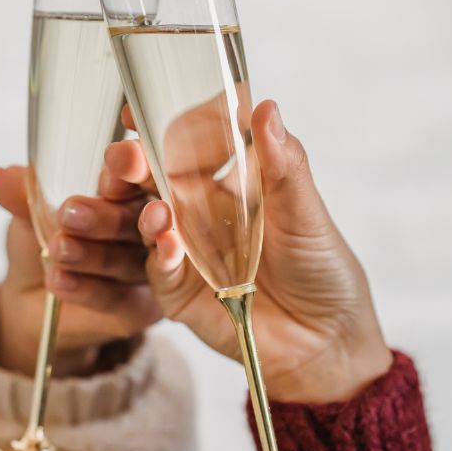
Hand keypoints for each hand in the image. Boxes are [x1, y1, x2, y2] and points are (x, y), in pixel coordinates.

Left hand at [0, 166, 161, 375]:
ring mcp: (149, 272)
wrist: (26, 296)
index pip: (141, 175)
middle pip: (140, 220)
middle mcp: (148, 230)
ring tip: (57, 249)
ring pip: (127, 261)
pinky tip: (58, 280)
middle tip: (71, 213)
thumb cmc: (41, 240)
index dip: (131, 169)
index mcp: (131, 192)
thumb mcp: (30, 212)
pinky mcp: (140, 309)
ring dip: (92, 255)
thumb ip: (25, 195)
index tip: (110, 163)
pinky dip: (87, 289)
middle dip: (106, 216)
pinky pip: (117, 299)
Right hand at [106, 100, 391, 402]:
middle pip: (151, 185)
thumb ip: (283, 167)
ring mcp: (185, 254)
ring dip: (134, 216)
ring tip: (144, 210)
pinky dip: (161, 257)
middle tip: (122, 158)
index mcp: (224, 185)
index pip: (182, 149)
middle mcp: (197, 216)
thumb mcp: (307, 214)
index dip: (158, 129)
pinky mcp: (180, 294)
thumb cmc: (323, 270)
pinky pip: (161, 272)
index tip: (136, 111)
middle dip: (130, 169)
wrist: (329, 342)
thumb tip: (266, 108)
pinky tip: (168, 246)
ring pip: (145, 227)